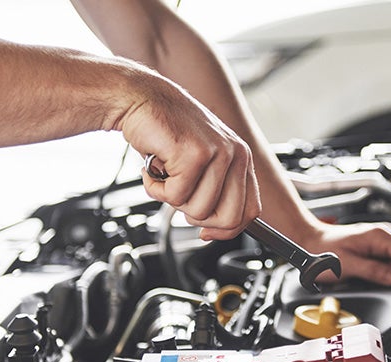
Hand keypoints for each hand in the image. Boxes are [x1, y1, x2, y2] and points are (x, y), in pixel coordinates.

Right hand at [120, 75, 260, 239]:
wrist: (141, 100)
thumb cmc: (167, 133)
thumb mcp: (201, 163)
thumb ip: (214, 192)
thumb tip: (213, 230)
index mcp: (241, 158)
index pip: (250, 211)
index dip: (226, 229)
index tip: (206, 231)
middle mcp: (236, 154)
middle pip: (229, 218)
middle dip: (197, 217)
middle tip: (179, 196)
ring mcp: (218, 153)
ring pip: (199, 210)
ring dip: (171, 199)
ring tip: (165, 174)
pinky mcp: (195, 154)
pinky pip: (175, 196)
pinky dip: (155, 188)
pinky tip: (153, 166)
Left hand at [302, 222, 390, 285]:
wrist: (310, 242)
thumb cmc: (323, 252)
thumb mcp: (346, 266)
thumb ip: (373, 271)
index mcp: (380, 236)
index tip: (388, 278)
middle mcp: (387, 232)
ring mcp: (386, 236)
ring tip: (387, 272)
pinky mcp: (383, 243)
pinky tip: (386, 268)